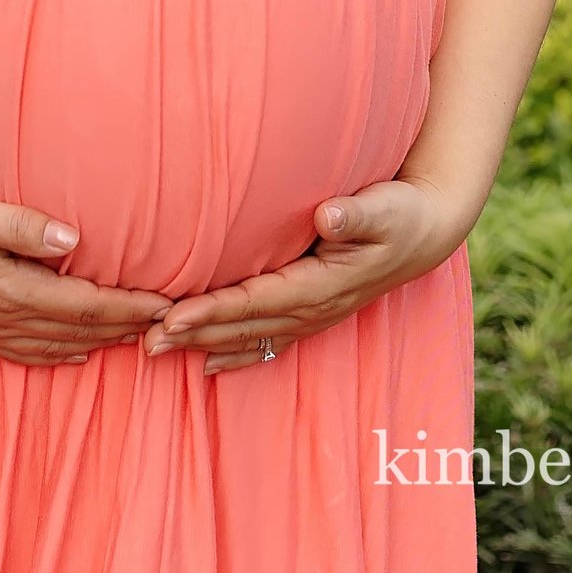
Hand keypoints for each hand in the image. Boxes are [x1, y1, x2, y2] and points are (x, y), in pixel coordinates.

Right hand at [0, 172, 170, 367]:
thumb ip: (21, 226)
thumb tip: (74, 240)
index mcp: (3, 284)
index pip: (81, 303)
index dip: (126, 306)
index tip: (165, 303)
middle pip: (74, 329)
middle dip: (123, 328)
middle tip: (170, 324)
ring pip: (52, 345)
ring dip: (97, 343)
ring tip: (136, 339)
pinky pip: (20, 352)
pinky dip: (55, 356)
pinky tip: (75, 353)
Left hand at [143, 176, 473, 376]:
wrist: (428, 234)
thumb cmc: (402, 215)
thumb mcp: (386, 209)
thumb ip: (357, 214)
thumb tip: (330, 215)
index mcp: (320, 286)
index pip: (254, 302)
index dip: (211, 311)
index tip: (170, 317)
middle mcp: (312, 310)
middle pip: (243, 327)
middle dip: (193, 335)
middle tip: (143, 342)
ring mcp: (313, 317)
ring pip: (249, 338)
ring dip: (204, 345)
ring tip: (157, 353)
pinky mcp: (312, 314)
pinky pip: (267, 342)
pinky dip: (235, 353)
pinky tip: (207, 364)